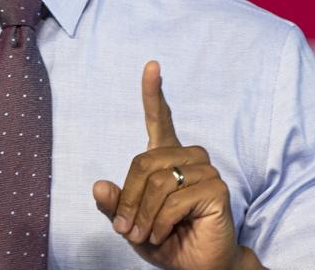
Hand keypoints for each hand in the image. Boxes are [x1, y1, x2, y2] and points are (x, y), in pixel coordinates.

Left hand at [92, 61, 263, 269]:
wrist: (196, 268)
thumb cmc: (165, 240)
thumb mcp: (130, 223)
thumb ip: (115, 204)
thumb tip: (97, 185)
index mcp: (167, 157)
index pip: (160, 118)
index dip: (153, 93)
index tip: (152, 66)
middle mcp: (188, 157)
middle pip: (143, 162)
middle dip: (129, 200)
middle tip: (127, 230)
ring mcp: (206, 170)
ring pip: (158, 182)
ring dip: (145, 216)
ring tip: (146, 236)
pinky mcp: (216, 188)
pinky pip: (175, 200)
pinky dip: (161, 223)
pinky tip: (164, 234)